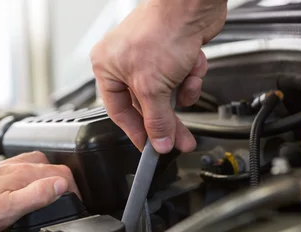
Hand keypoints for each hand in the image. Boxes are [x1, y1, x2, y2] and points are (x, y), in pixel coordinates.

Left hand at [0, 152, 79, 231]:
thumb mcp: (6, 211)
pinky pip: (24, 170)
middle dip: (67, 182)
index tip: (76, 205)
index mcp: (22, 174)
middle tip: (69, 202)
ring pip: (39, 165)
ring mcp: (5, 168)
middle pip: (53, 167)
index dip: (75, 190)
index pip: (62, 173)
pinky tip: (29, 190)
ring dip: (51, 177)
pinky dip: (34, 178)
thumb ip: (36, 196)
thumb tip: (61, 185)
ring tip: (54, 195)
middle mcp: (16, 166)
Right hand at [90, 0, 226, 153]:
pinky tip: (193, 66)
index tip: (150, 147)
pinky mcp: (172, 54)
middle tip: (179, 140)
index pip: (119, 112)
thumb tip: (158, 142)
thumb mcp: (152, 87)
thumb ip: (156, 120)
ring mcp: (150, 58)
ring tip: (187, 83)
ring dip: (182, 92)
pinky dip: (191, 76)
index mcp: (107, 68)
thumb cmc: (162, 30)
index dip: (137, 132)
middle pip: (147, 106)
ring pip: (168, 94)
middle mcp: (125, 63)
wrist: (191, 3)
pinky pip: (181, 80)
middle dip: (167, 121)